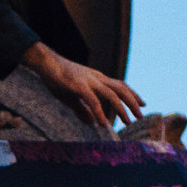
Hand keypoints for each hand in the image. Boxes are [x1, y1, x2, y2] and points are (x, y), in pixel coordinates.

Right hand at [22, 43, 144, 128]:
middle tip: (140, 116)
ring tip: (128, 121)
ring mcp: (89, 81)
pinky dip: (99, 112)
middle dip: (133, 102)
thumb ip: (83, 110)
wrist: (45, 63)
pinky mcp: (79, 86)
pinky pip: (93, 100)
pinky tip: (102, 123)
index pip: (120, 85)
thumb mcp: (71, 97)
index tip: (142, 104)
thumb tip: (92, 122)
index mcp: (97, 78)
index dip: (133, 95)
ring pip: (112, 94)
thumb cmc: (56, 78)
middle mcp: (97, 78)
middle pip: (121, 89)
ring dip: (121, 109)